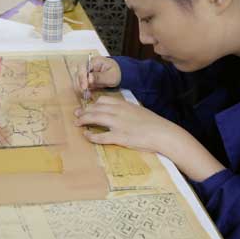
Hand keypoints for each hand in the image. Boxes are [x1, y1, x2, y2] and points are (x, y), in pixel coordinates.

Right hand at [73, 56, 120, 94]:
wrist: (118, 74)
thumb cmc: (116, 73)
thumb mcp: (111, 76)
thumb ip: (100, 77)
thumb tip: (89, 79)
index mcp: (94, 62)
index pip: (82, 67)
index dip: (82, 77)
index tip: (84, 87)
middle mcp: (87, 66)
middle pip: (77, 74)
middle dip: (79, 84)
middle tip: (84, 93)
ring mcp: (85, 73)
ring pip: (77, 80)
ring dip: (79, 89)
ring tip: (86, 96)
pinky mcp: (86, 80)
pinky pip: (81, 85)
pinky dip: (82, 91)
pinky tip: (87, 96)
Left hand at [74, 96, 224, 181]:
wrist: (163, 133)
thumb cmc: (153, 123)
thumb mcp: (138, 110)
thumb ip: (126, 110)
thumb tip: (118, 112)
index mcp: (123, 104)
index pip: (102, 100)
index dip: (92, 104)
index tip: (87, 107)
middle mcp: (118, 112)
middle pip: (95, 109)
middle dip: (84, 111)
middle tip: (76, 114)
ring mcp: (117, 124)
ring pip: (95, 119)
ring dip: (83, 120)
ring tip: (77, 123)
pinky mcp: (119, 137)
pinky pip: (101, 136)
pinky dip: (91, 136)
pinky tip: (86, 136)